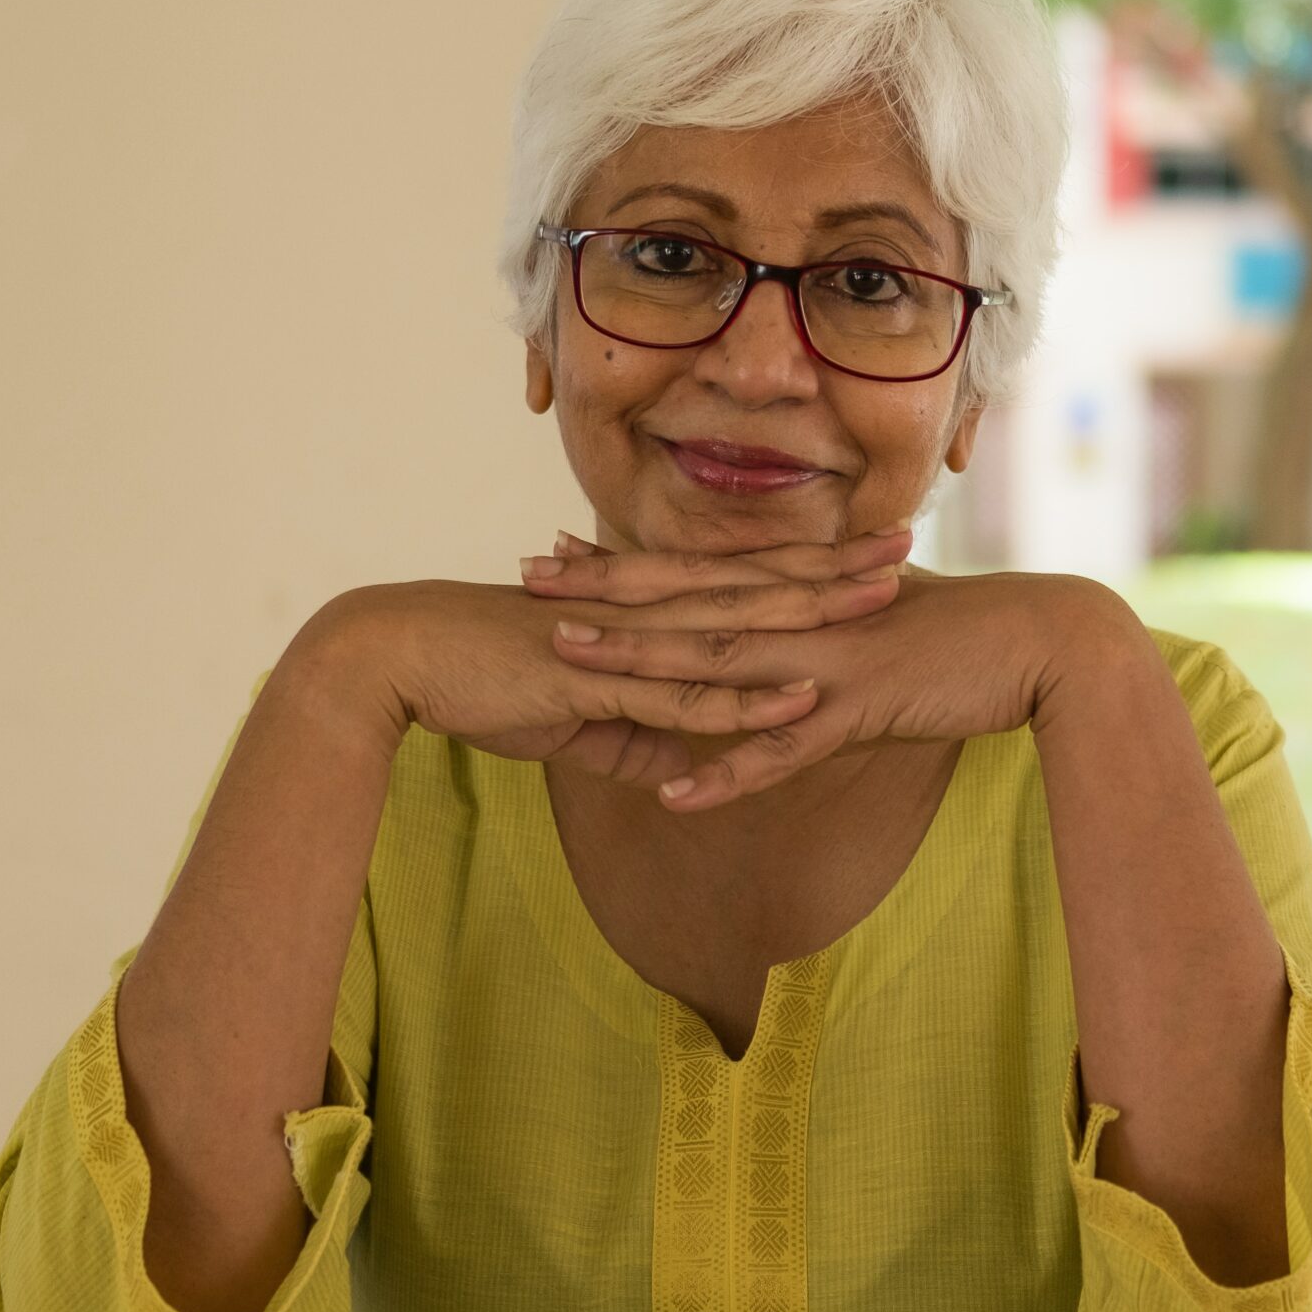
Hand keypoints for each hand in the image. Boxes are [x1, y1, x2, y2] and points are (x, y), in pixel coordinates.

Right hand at [309, 556, 903, 790]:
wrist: (401, 659)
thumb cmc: (481, 677)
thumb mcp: (573, 713)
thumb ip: (632, 735)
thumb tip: (678, 765)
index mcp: (639, 606)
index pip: (739, 575)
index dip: (805, 562)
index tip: (865, 547)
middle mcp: (643, 610)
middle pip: (756, 584)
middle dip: (835, 569)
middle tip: (909, 546)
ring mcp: (626, 641)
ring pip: (737, 629)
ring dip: (812, 620)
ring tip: (881, 610)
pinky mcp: (600, 680)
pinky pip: (686, 697)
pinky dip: (747, 703)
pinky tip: (800, 704)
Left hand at [523, 555, 1112, 810]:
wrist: (1043, 641)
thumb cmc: (963, 634)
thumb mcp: (873, 623)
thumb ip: (815, 628)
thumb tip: (773, 638)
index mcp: (801, 591)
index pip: (695, 573)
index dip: (623, 565)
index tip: (554, 554)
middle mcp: (802, 614)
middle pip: (686, 604)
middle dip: (604, 596)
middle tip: (527, 583)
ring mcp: (827, 658)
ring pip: (717, 662)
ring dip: (643, 665)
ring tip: (571, 667)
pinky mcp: (860, 707)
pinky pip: (782, 747)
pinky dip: (729, 771)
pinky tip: (675, 795)